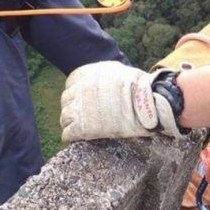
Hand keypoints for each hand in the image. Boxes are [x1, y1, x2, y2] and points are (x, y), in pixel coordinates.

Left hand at [60, 61, 182, 142]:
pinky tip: (79, 138)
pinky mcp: (81, 128)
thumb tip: (101, 80)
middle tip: (84, 115)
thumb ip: (103, 74)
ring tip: (80, 128)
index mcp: (85, 74)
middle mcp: (78, 90)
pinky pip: (68, 133)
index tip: (85, 100)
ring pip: (65, 117)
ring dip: (71, 122)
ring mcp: (78, 109)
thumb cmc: (137, 86)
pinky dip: (72, 136)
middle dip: (74, 107)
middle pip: (66, 101)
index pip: (71, 84)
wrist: (144, 104)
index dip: (78, 93)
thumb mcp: (117, 71)